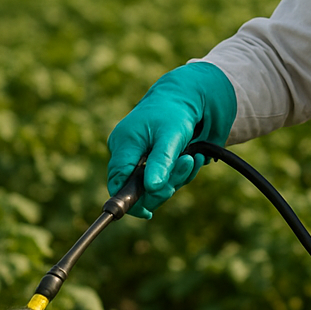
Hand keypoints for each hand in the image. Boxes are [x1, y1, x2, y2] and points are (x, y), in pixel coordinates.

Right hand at [107, 61, 236, 218]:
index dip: (129, 202)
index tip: (147, 213)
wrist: (184, 97)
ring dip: (176, 177)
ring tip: (193, 158)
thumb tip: (151, 189)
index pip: (117, 183)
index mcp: (124, 145)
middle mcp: (125, 152)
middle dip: (165, 184)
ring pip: (152, 184)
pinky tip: (192, 159)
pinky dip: (177, 172)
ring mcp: (136, 156)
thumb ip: (160, 162)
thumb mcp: (170, 137)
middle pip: (137, 188)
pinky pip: (160, 176)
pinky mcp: (148, 159)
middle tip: (187, 165)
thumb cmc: (174, 113)